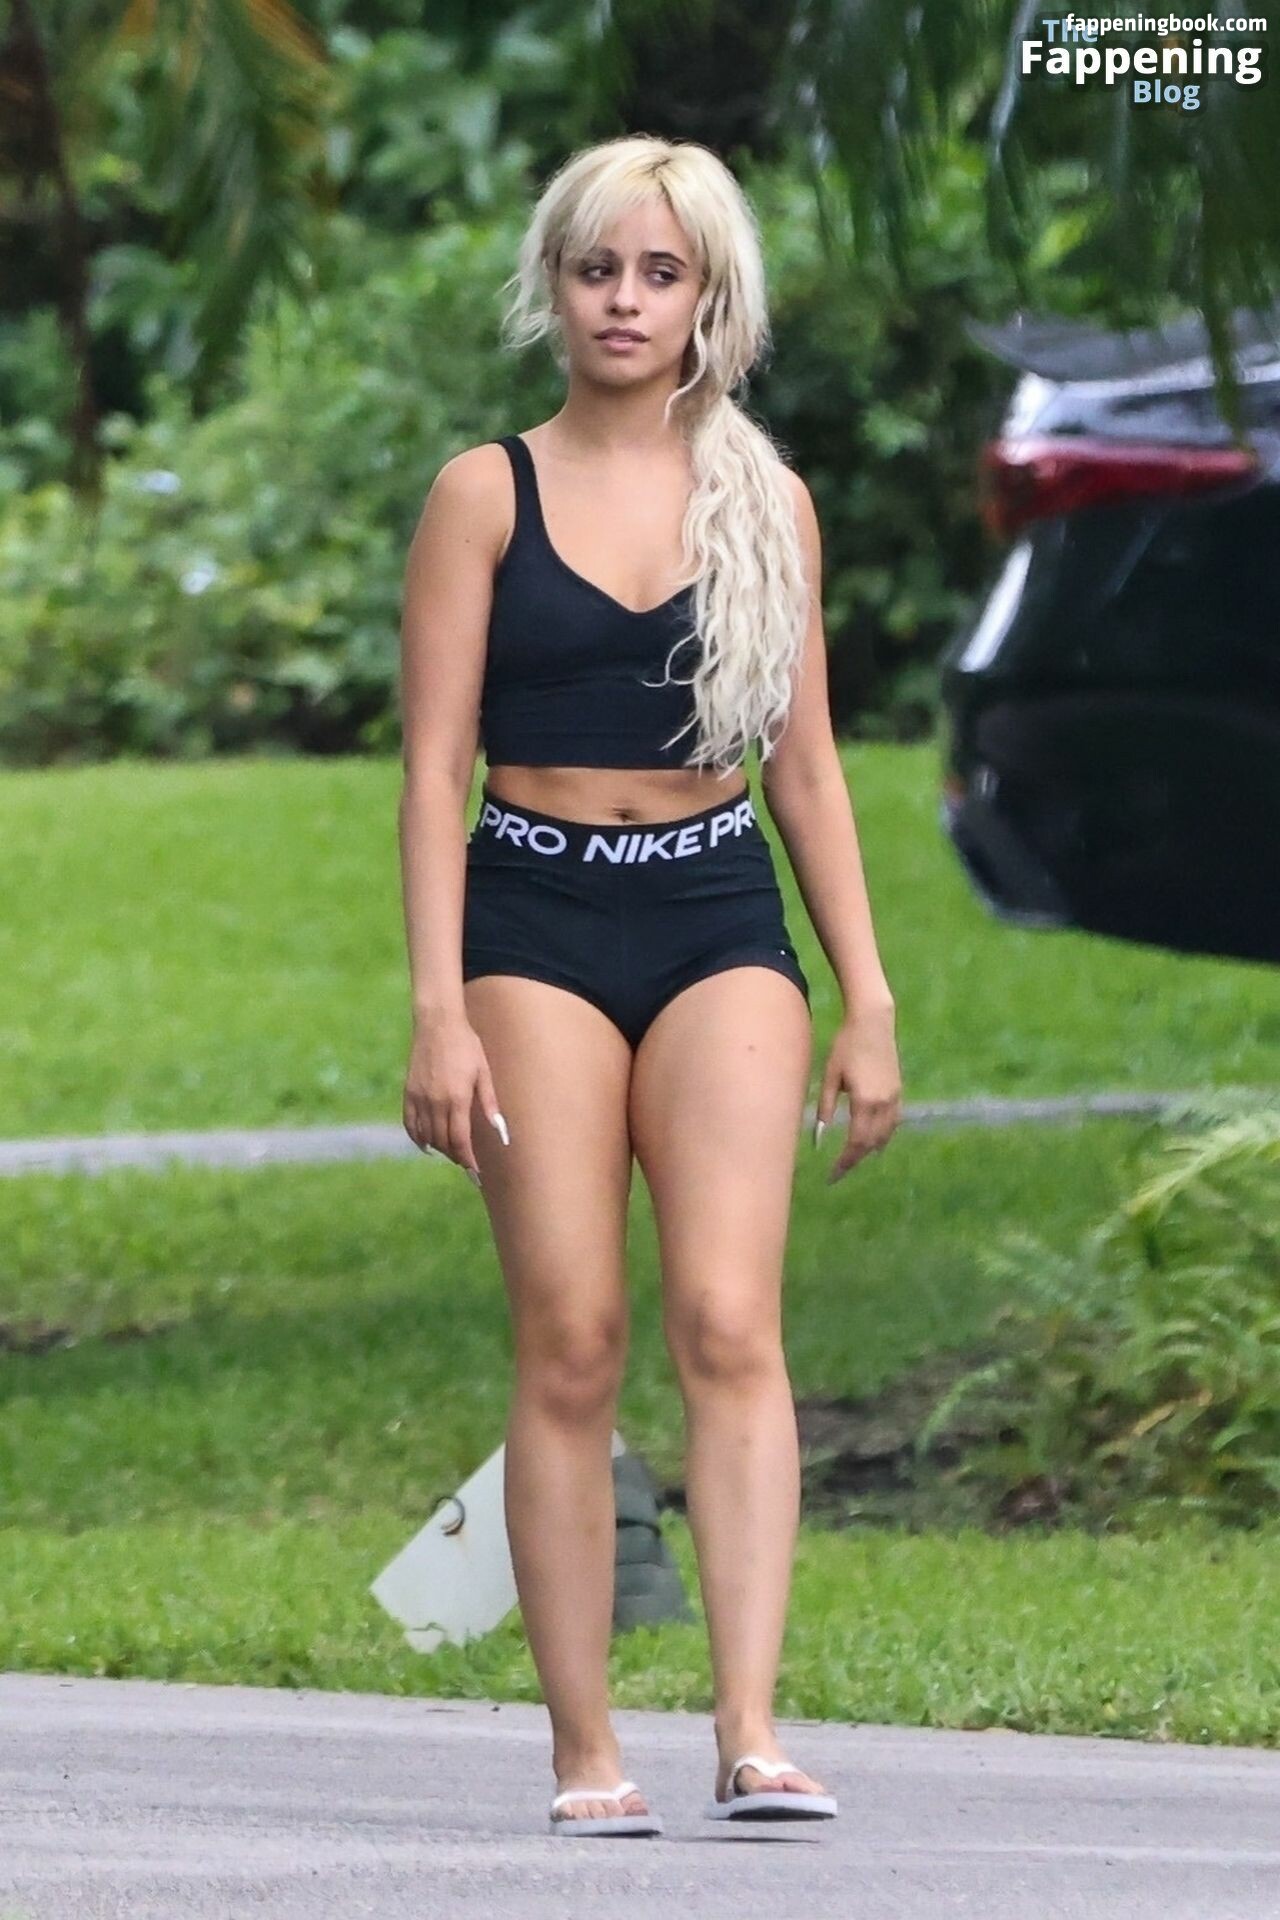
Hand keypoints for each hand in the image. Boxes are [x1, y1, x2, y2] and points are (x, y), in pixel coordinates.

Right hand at [403, 1009, 509, 1188]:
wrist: (438, 1024)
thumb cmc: (466, 1045)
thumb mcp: (484, 1072)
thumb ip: (490, 1104)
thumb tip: (500, 1130)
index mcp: (457, 1098)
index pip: (460, 1140)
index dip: (468, 1159)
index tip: (475, 1172)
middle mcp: (436, 1102)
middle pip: (444, 1142)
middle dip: (456, 1156)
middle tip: (467, 1163)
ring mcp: (419, 1098)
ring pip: (427, 1136)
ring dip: (440, 1149)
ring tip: (452, 1153)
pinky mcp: (408, 1093)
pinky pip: (410, 1124)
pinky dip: (418, 1139)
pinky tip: (427, 1145)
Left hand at [813, 1002, 901, 1183]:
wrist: (872, 1022)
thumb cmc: (845, 1046)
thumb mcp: (830, 1077)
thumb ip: (825, 1108)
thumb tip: (818, 1136)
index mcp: (865, 1101)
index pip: (856, 1143)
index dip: (845, 1163)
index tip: (832, 1176)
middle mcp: (884, 1103)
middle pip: (872, 1144)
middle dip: (855, 1160)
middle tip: (838, 1171)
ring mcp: (894, 1097)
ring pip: (886, 1135)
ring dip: (870, 1150)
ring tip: (853, 1158)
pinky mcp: (898, 1090)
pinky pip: (894, 1122)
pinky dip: (883, 1135)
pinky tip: (873, 1139)